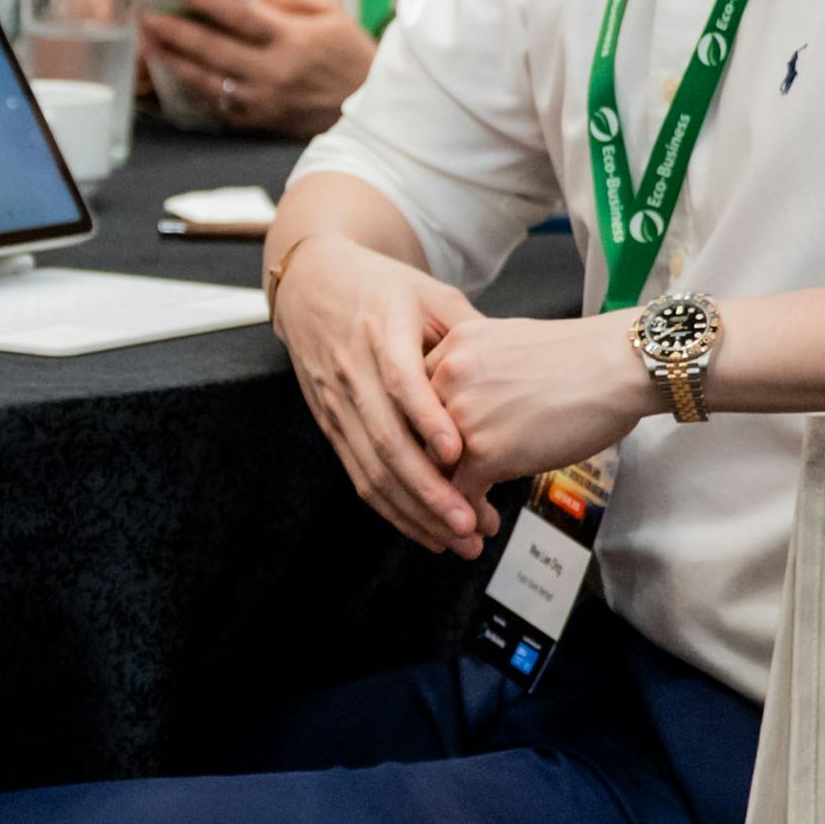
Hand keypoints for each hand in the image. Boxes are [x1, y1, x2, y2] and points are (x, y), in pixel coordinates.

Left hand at [142, 0, 374, 135]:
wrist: (372, 110)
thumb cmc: (351, 53)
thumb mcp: (332, 12)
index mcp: (294, 39)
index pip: (242, 15)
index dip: (208, 0)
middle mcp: (275, 72)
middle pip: (215, 50)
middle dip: (177, 33)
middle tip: (149, 18)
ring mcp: (264, 101)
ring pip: (208, 82)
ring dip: (176, 63)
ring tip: (151, 45)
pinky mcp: (260, 121)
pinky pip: (218, 106)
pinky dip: (195, 89)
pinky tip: (177, 74)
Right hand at [269, 233, 489, 552]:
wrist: (311, 283)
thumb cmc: (379, 287)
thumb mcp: (429, 293)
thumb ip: (467, 329)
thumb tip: (513, 363)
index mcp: (382, 334)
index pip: (401, 382)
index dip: (427, 419)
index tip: (458, 452)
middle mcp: (353, 374)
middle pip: (385, 441)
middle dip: (427, 490)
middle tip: (467, 523)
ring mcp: (337, 404)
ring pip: (370, 469)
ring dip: (412, 511)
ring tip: (454, 540)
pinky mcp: (330, 425)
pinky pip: (358, 475)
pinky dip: (391, 508)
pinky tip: (423, 530)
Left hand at [420, 310, 659, 497]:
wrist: (620, 365)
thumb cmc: (582, 357)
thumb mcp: (511, 345)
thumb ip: (481, 372)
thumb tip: (478, 405)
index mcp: (453, 346)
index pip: (420, 396)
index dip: (429, 431)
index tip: (441, 453)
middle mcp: (446, 376)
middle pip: (418, 433)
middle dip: (433, 468)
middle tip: (444, 491)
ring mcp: (460, 415)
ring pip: (433, 467)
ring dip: (445, 499)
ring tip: (462, 521)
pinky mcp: (483, 452)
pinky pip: (458, 493)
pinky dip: (467, 516)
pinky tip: (484, 525)